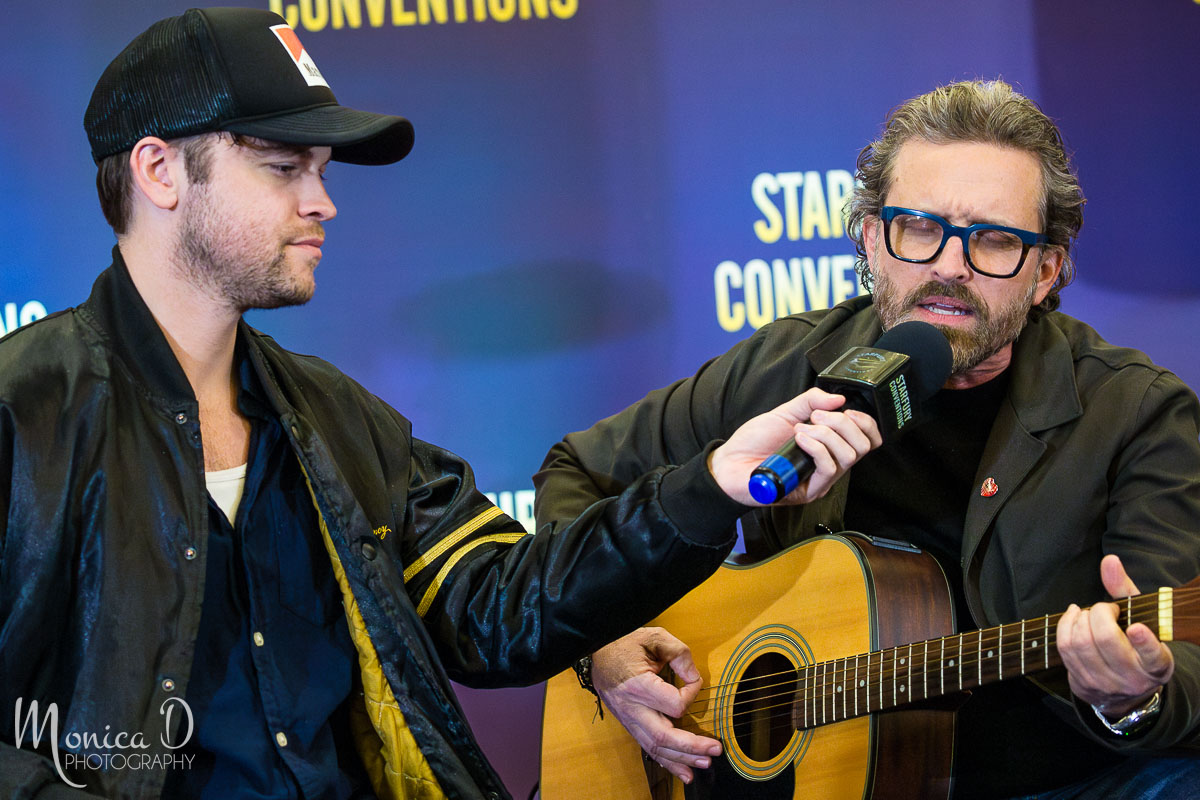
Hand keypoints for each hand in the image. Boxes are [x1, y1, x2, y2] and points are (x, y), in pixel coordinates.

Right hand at [592, 627, 721, 784]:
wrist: (598, 650)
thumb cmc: (625, 643)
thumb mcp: (654, 637)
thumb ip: (679, 654)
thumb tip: (694, 677)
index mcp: (638, 686)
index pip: (674, 704)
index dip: (691, 694)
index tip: (695, 681)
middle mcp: (632, 707)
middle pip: (664, 736)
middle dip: (691, 746)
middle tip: (715, 749)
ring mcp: (628, 718)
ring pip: (655, 747)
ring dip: (681, 758)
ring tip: (704, 762)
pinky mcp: (629, 723)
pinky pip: (647, 747)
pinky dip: (666, 761)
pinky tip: (682, 770)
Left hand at [709, 387, 881, 504]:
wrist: (730, 462)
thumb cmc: (754, 442)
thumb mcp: (786, 413)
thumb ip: (811, 401)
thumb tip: (839, 398)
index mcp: (829, 447)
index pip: (868, 440)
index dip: (865, 423)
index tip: (847, 410)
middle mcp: (830, 465)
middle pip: (862, 446)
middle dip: (842, 423)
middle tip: (815, 418)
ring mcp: (821, 480)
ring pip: (848, 456)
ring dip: (825, 434)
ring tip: (800, 430)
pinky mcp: (809, 490)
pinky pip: (828, 468)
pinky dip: (816, 447)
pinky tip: (799, 440)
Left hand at [1057, 554, 1173, 716]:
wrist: (1123, 688)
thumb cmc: (1133, 643)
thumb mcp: (1139, 619)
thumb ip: (1125, 590)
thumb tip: (1109, 560)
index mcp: (1156, 664)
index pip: (1152, 655)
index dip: (1144, 642)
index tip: (1136, 628)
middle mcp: (1132, 678)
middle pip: (1106, 640)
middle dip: (1099, 613)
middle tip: (1104, 609)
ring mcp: (1105, 684)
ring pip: (1082, 644)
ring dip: (1079, 619)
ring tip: (1087, 613)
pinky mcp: (1082, 684)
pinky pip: (1065, 650)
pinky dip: (1065, 626)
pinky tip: (1074, 616)